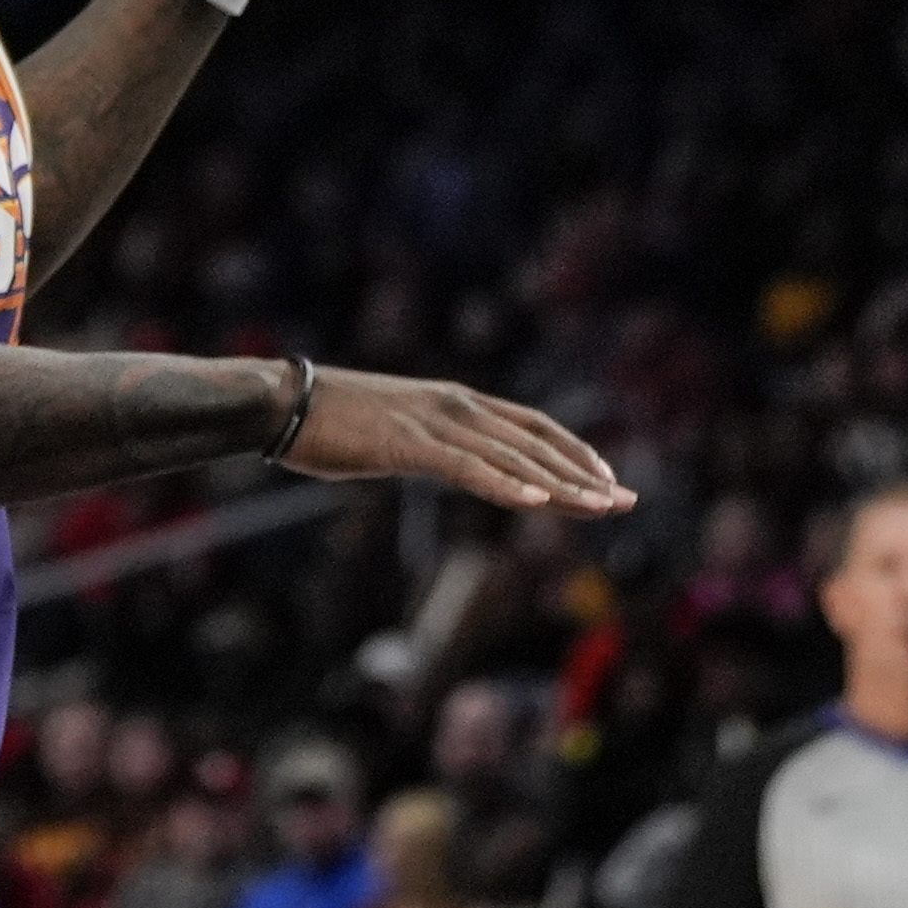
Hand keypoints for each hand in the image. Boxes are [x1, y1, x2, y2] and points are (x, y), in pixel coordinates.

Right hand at [285, 366, 633, 515]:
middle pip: (533, 442)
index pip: (530, 425)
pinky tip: (535, 502)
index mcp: (452, 399)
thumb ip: (432, 444)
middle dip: (583, 473)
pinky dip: (504, 484)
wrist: (280, 402)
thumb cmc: (330, 421)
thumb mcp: (395, 430)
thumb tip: (452, 463)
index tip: (607, 479)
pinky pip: (466, 467)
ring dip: (559, 484)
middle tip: (627, 501)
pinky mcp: (407, 443)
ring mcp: (432, 422)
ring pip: (510, 456)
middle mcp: (453, 404)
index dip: (572, 451)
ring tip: (600, 507)